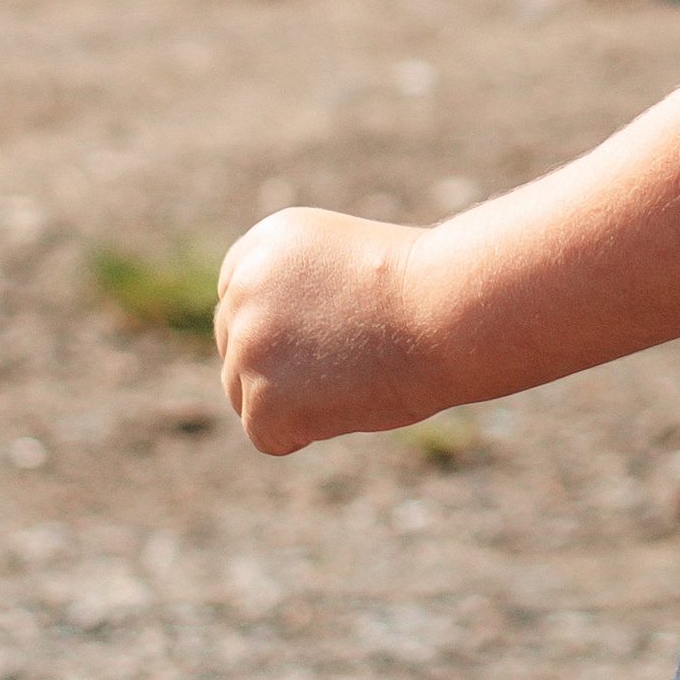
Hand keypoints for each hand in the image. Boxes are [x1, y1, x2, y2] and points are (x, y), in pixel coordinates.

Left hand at [216, 208, 440, 453]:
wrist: (442, 311)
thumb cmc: (417, 291)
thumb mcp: (340, 264)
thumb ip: (294, 293)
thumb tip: (272, 350)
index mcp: (263, 244)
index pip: (238, 301)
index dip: (277, 329)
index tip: (316, 338)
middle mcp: (243, 288)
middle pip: (236, 350)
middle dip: (278, 367)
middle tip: (341, 362)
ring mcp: (248, 343)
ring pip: (245, 395)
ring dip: (291, 401)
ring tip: (349, 375)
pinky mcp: (261, 397)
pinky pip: (265, 435)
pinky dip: (302, 433)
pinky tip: (345, 400)